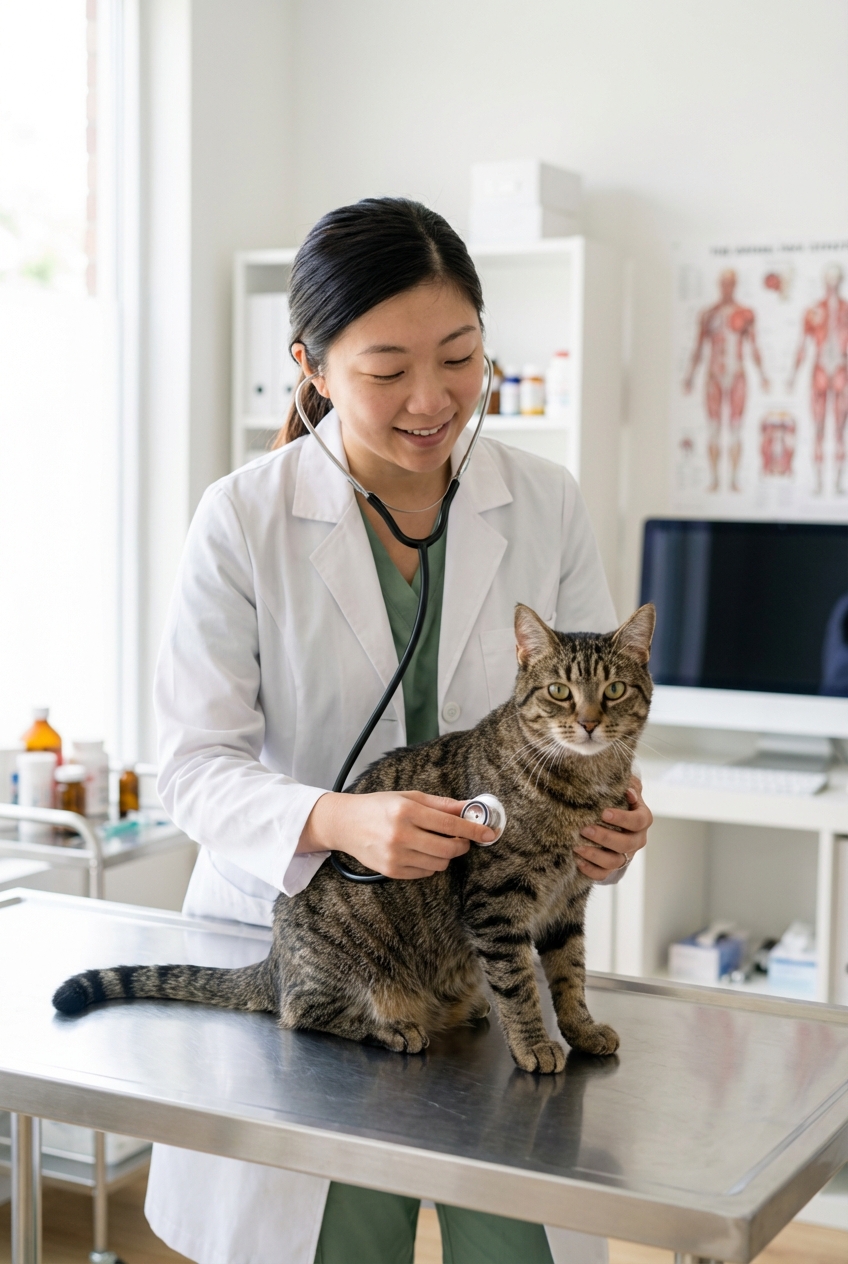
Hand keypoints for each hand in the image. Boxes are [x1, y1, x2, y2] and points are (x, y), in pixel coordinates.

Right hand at [297, 790, 495, 879]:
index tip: (488, 833)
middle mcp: (401, 834)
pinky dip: (432, 864)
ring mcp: (395, 855)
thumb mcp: (408, 796)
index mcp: (406, 811)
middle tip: (464, 840)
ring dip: (447, 855)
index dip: (473, 829)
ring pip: (439, 863)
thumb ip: (440, 804)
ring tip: (440, 844)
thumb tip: (467, 808)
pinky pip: (425, 873)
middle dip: (462, 845)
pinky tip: (424, 852)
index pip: (450, 824)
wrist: (345, 824)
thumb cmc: (378, 807)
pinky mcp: (392, 871)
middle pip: (448, 848)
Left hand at [574, 776, 651, 879]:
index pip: (639, 821)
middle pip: (626, 844)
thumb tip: (626, 787)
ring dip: (595, 855)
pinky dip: (591, 870)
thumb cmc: (617, 800)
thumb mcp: (622, 789)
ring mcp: (626, 855)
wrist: (614, 820)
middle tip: (585, 829)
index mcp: (642, 819)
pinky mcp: (613, 867)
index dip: (623, 818)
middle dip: (605, 837)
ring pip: (614, 861)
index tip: (604, 812)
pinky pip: (604, 874)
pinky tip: (578, 860)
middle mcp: (637, 839)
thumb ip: (626, 783)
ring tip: (577, 846)